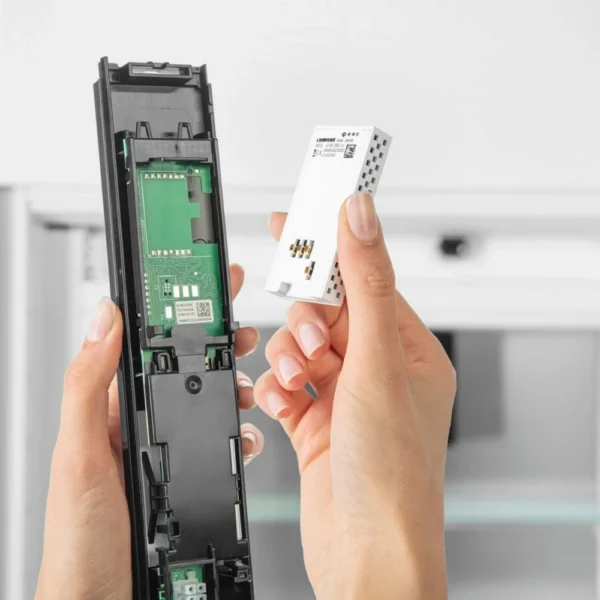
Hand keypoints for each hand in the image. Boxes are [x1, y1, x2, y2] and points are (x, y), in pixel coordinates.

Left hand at [35, 265, 263, 599]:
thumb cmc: (80, 541)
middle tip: (240, 325)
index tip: (203, 281)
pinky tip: (247, 434)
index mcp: (113, 410)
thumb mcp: (78, 456)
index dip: (177, 309)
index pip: (148, 346)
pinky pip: (221, 444)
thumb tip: (103, 319)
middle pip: (186, 369)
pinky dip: (241, 433)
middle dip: (219, 341)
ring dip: (234, 386)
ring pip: (209, 404)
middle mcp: (141, 426)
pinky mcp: (189, 476)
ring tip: (248, 383)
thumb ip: (88, 386)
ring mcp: (167, 451)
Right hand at [254, 192, 455, 599]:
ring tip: (296, 376)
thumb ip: (365, 284)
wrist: (366, 555)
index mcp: (408, 352)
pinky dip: (276, 386)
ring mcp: (344, 398)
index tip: (299, 218)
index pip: (366, 280)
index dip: (332, 248)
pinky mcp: (315, 422)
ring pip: (300, 347)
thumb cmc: (394, 475)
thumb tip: (360, 216)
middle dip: (306, 319)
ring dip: (288, 356)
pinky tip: (282, 401)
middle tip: (303, 333)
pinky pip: (284, 384)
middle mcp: (377, 372)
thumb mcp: (378, 363)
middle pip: (327, 313)